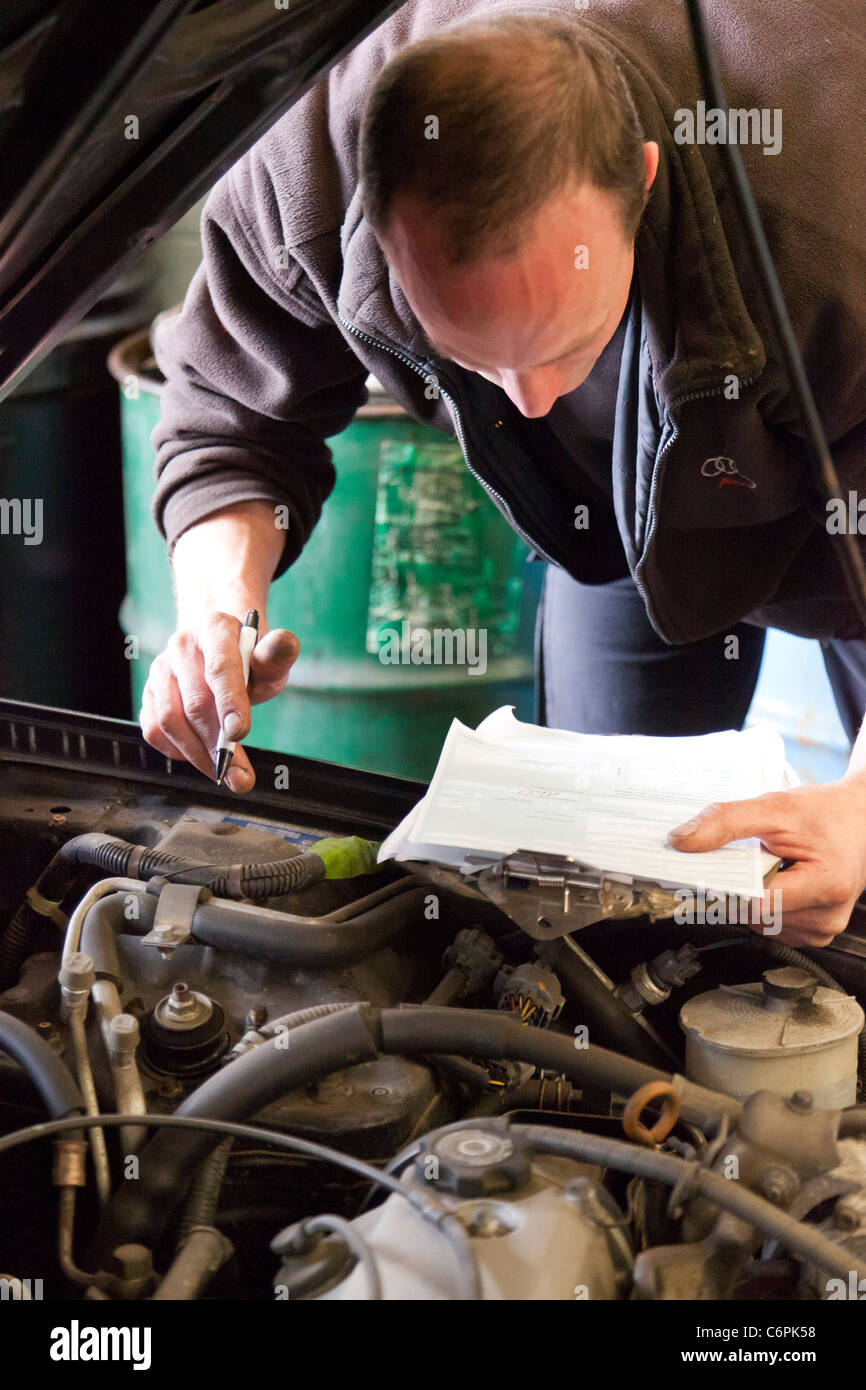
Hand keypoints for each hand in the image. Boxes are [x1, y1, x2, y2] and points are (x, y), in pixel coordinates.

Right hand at [140, 612, 298, 791]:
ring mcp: (161, 670)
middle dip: (218, 745)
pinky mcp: (149, 693)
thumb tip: (285, 643)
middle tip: (240, 775)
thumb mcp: (269, 657)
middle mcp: (182, 646)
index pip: (219, 667)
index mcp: (215, 629)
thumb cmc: (248, 658)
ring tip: (225, 772)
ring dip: (198, 754)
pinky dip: (175, 751)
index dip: (229, 702)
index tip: (239, 734)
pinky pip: (153, 729)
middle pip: (195, 702)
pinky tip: (200, 757)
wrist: (218, 646)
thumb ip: (277, 656)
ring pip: (169, 720)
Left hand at [666, 777, 865, 946]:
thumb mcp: (774, 808)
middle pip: (754, 915)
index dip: (723, 887)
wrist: (859, 818)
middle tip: (738, 858)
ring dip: (749, 896)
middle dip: (736, 888)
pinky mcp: (814, 931)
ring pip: (758, 923)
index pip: (755, 902)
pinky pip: (770, 924)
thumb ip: (726, 822)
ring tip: (766, 865)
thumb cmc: (825, 813)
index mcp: (826, 886)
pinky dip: (762, 903)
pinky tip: (774, 879)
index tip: (697, 874)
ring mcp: (822, 929)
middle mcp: (827, 917)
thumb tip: (682, 840)